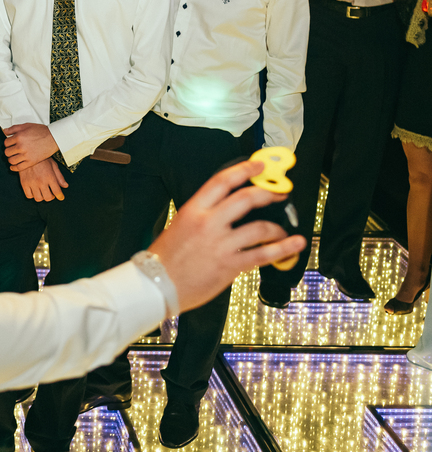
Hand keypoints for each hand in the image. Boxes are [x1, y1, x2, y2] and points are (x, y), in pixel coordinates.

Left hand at [2, 122, 58, 170]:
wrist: (53, 137)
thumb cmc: (40, 131)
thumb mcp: (26, 125)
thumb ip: (13, 128)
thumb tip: (4, 131)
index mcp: (19, 137)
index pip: (6, 143)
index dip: (7, 143)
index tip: (10, 144)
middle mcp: (21, 146)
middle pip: (7, 152)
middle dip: (9, 151)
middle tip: (12, 151)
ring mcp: (26, 155)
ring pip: (11, 160)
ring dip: (11, 159)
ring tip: (13, 157)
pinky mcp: (31, 162)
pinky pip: (19, 167)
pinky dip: (14, 168)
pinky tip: (13, 166)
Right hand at [18, 158, 69, 200]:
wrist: (27, 152)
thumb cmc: (42, 158)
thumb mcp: (53, 165)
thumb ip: (59, 176)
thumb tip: (65, 186)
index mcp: (50, 176)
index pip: (57, 192)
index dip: (60, 196)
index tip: (61, 197)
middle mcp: (41, 181)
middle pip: (48, 198)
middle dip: (51, 197)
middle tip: (51, 194)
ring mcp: (32, 183)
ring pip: (38, 198)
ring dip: (42, 197)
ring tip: (42, 192)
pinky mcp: (24, 183)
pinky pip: (29, 195)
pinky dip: (32, 195)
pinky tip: (34, 190)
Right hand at [148, 160, 305, 312]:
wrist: (156, 285)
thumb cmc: (165, 258)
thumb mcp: (179, 225)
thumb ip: (203, 216)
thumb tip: (227, 210)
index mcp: (193, 210)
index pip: (222, 181)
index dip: (244, 170)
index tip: (258, 165)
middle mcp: (208, 223)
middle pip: (246, 199)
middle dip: (268, 193)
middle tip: (280, 193)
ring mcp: (220, 244)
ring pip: (260, 227)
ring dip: (277, 227)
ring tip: (283, 229)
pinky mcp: (230, 265)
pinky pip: (262, 254)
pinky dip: (283, 249)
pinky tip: (294, 245)